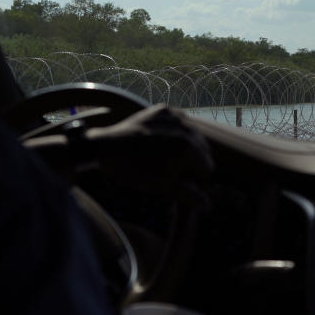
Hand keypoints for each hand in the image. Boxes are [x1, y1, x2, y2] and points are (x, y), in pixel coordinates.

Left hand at [85, 105, 214, 195]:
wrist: (106, 148)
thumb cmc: (135, 170)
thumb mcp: (163, 186)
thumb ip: (188, 195)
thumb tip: (208, 205)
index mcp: (189, 147)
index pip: (208, 167)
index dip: (197, 179)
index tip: (183, 183)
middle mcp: (186, 127)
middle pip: (204, 150)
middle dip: (194, 162)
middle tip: (175, 172)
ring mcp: (175, 116)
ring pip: (194, 135)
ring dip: (187, 147)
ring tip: (167, 158)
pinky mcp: (163, 110)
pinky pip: (180, 123)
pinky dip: (177, 132)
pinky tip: (162, 142)